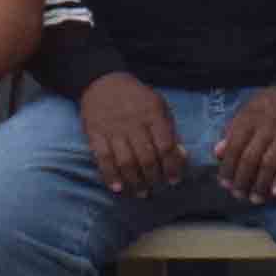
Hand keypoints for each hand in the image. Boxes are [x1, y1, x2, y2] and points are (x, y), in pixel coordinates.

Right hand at [77, 73, 185, 195]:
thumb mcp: (159, 105)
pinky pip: (102, 158)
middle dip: (154, 178)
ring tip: (141, 193)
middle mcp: (133, 123)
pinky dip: (110, 175)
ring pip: (125, 161)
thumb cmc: (136, 97)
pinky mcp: (95, 134)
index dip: (172, 165)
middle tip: (157, 188)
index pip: (165, 145)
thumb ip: (169, 129)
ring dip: (134, 181)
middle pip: (146, 157)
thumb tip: (181, 154)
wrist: (102, 82)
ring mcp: (112, 130)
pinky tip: (117, 188)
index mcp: (152, 114)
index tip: (175, 180)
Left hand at [213, 87, 275, 201]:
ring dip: (260, 185)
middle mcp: (266, 127)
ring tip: (255, 199)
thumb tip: (216, 152)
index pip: (234, 146)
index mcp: (249, 118)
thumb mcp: (249, 109)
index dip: (227, 167)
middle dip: (242, 180)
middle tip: (238, 195)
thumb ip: (232, 130)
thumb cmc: (273, 103)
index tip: (224, 183)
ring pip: (269, 164)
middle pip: (250, 158)